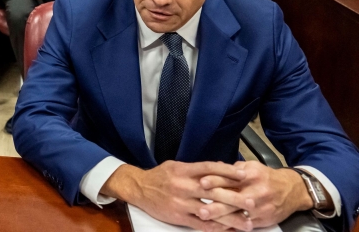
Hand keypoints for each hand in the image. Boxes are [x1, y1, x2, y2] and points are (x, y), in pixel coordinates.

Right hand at [103, 162, 242, 231]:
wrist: (138, 188)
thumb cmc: (160, 176)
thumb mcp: (176, 166)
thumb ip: (197, 168)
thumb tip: (221, 168)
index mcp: (183, 170)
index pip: (209, 168)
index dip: (228, 171)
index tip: (245, 174)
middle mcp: (183, 186)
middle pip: (213, 192)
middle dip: (235, 198)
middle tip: (253, 202)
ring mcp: (182, 203)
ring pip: (210, 211)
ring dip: (231, 218)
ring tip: (247, 223)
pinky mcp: (179, 217)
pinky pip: (201, 225)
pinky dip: (216, 228)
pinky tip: (229, 230)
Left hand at [198, 162, 313, 229]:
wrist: (292, 190)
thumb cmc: (266, 177)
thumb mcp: (251, 167)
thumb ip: (232, 169)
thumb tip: (212, 168)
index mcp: (251, 175)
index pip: (230, 178)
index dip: (215, 181)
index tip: (201, 183)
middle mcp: (256, 192)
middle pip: (233, 199)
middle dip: (216, 206)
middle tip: (201, 210)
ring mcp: (260, 208)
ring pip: (239, 215)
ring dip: (222, 220)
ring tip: (208, 223)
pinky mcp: (263, 220)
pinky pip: (246, 225)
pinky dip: (233, 227)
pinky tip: (220, 228)